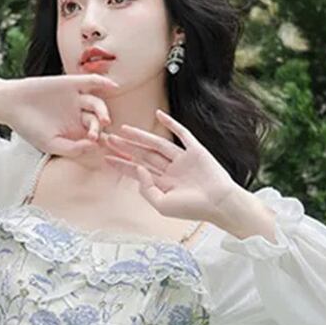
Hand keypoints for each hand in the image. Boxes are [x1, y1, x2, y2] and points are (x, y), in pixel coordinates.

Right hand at [0, 73, 120, 158]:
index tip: (109, 151)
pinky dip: (102, 82)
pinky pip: (90, 82)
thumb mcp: (50, 144)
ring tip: (104, 120)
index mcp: (75, 132)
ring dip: (102, 111)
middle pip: (97, 121)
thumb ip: (72, 148)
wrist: (11, 105)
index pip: (95, 138)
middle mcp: (78, 115)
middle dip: (99, 129)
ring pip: (96, 103)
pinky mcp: (70, 83)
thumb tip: (94, 146)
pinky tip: (112, 85)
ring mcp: (75, 99)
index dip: (104, 144)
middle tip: (97, 135)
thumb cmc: (29, 128)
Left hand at [103, 109, 236, 223]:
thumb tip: (138, 169)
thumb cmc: (192, 209)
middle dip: (125, 148)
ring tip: (124, 129)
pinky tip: (158, 115)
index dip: (122, 164)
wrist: (219, 203)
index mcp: (163, 185)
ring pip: (157, 144)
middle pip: (143, 156)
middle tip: (107, 139)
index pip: (138, 172)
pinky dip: (171, 124)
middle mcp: (171, 171)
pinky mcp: (195, 151)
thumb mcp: (162, 205)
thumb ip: (147, 189)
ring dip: (140, 136)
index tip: (106, 157)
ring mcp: (183, 160)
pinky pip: (182, 134)